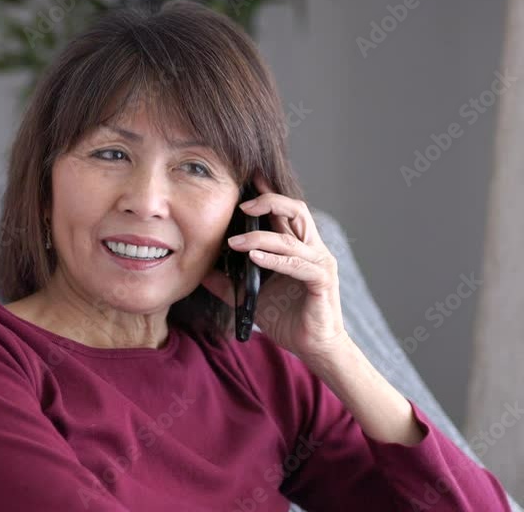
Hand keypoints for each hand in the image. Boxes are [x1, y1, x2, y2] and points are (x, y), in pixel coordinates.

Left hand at [200, 173, 347, 358]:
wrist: (312, 346)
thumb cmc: (288, 318)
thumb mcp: (252, 298)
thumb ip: (230, 284)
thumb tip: (201, 273)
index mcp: (297, 247)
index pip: (285, 211)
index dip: (268, 192)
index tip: (249, 178)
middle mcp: (311, 249)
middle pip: (296, 210)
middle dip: (269, 201)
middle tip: (242, 205)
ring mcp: (319, 263)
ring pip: (291, 238)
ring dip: (260, 237)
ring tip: (234, 242)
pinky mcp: (322, 281)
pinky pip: (297, 264)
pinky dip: (274, 260)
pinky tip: (254, 258)